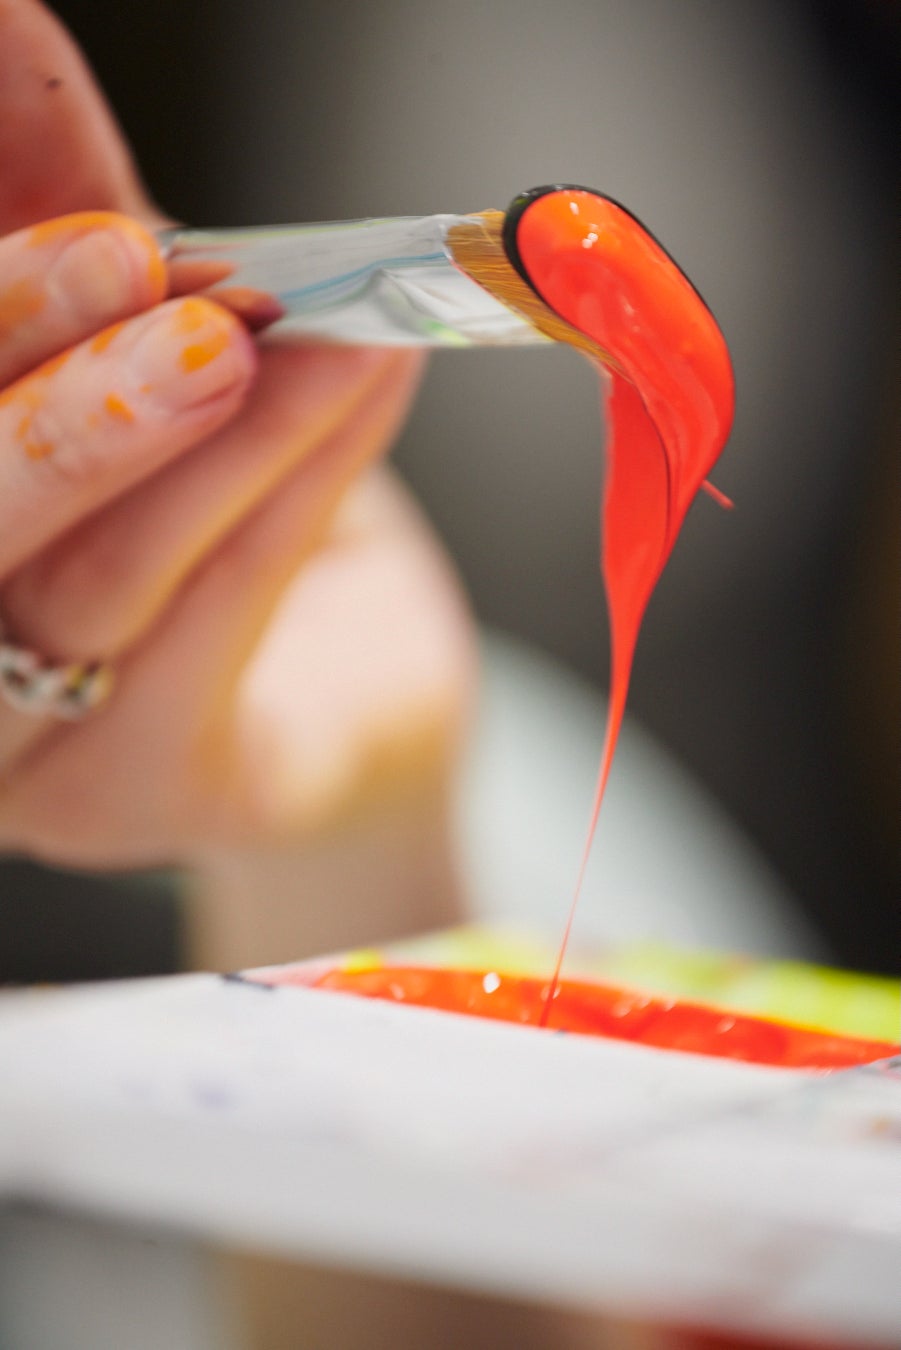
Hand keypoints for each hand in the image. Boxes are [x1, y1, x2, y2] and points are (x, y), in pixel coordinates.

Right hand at [0, 1, 474, 869]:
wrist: (359, 700)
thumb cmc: (247, 526)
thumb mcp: (162, 361)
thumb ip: (95, 251)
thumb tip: (21, 55)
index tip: (14, 82)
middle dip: (34, 371)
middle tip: (129, 259)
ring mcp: (23, 755)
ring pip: (76, 584)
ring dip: (181, 434)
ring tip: (286, 325)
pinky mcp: (136, 799)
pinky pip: (203, 634)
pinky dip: (284, 492)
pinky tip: (362, 381)